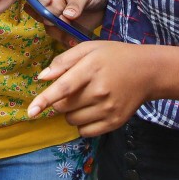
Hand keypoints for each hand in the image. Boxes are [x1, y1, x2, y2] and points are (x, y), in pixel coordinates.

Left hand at [27, 42, 152, 136]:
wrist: (147, 72)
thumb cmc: (114, 56)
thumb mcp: (89, 48)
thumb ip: (64, 61)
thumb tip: (42, 78)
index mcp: (92, 69)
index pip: (63, 88)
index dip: (44, 100)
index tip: (31, 111)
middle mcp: (100, 91)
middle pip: (64, 107)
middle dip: (60, 101)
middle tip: (73, 90)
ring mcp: (108, 109)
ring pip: (72, 121)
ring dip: (71, 113)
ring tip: (84, 99)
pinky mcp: (114, 122)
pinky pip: (85, 132)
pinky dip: (82, 124)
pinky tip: (91, 111)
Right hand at [32, 0, 107, 47]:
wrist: (107, 3)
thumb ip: (76, 3)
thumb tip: (66, 15)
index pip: (38, 3)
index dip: (37, 10)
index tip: (46, 16)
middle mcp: (54, 9)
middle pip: (44, 20)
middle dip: (53, 24)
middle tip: (65, 23)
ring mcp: (61, 21)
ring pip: (53, 31)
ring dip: (61, 35)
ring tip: (73, 37)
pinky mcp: (69, 31)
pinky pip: (63, 39)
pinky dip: (68, 42)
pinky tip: (76, 42)